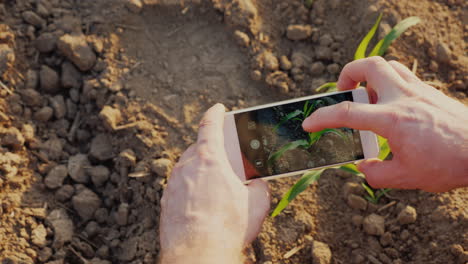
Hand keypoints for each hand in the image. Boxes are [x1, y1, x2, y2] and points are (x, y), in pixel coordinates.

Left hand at [159, 104, 269, 263]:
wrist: (197, 254)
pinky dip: (191, 191)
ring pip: (188, 169)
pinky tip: (203, 207)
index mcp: (209, 158)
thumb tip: (257, 184)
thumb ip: (259, 186)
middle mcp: (186, 166)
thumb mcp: (257, 203)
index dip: (215, 113)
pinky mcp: (166, 202)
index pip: (210, 125)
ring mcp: (173, 184)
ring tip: (217, 191)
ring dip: (201, 173)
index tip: (218, 108)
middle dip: (213, 153)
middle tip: (226, 163)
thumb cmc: (227, 226)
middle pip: (200, 150)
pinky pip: (181, 188)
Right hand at [303, 57, 467, 191]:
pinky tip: (389, 104)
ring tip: (365, 96)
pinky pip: (403, 75)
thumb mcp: (406, 178)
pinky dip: (388, 82)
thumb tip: (362, 168)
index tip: (309, 124)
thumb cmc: (448, 164)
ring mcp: (418, 91)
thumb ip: (376, 174)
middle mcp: (403, 98)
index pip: (347, 113)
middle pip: (369, 66)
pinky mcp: (429, 92)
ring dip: (369, 75)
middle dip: (347, 74)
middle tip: (343, 92)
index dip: (322, 118)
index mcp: (393, 120)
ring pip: (387, 65)